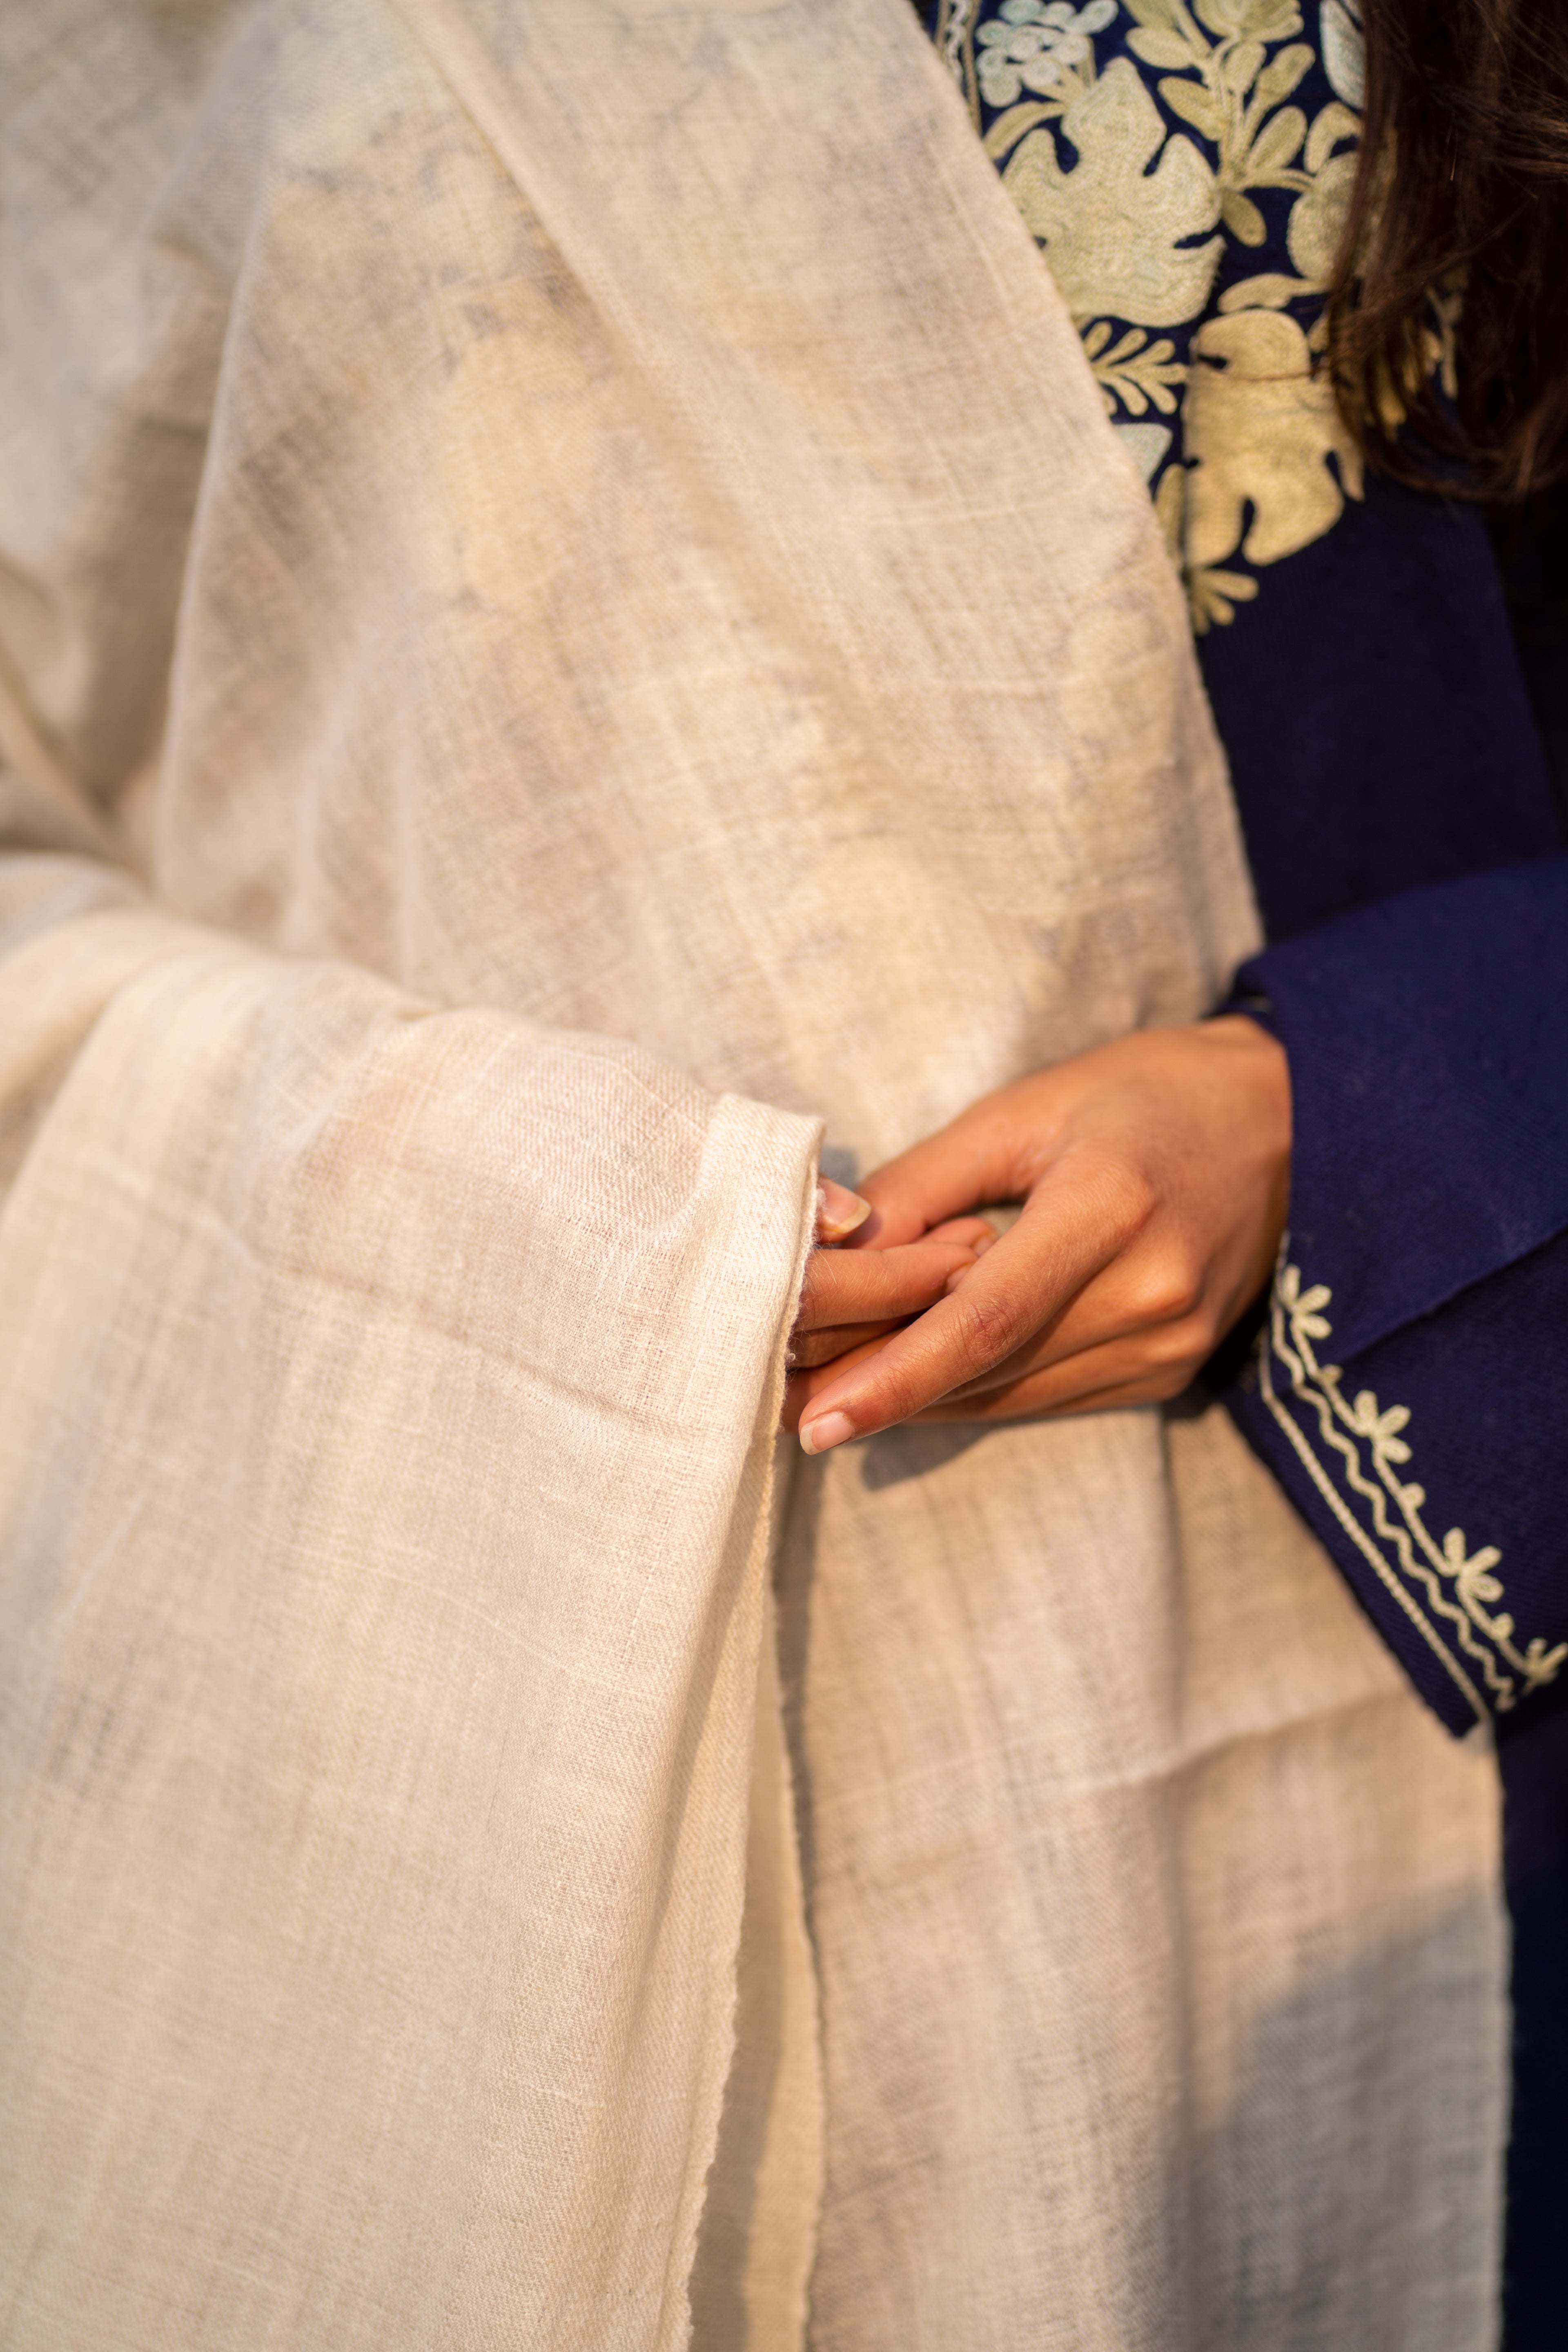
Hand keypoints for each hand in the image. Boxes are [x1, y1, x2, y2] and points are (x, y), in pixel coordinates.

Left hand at [785, 1018, 1289, 1448]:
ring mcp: (1170, 1342)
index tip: (814, 1418)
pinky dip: (979, 1390)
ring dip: (921, 1400)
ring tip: (829, 1395)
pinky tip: (919, 1379)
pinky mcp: (1172, 1370)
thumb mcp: (1024, 1110)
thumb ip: (923, 1185)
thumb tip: (830, 1252)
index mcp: (1112, 1207)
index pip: (986, 1321)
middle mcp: (1153, 1291)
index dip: (893, 1378)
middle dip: (881, 1390)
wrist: (1283, 1121)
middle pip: (990, 1369)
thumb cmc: (1142, 1096)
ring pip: (1012, 1396)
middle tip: (783, 1402)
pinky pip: (1050, 1397)